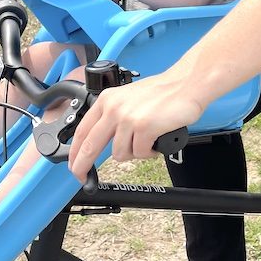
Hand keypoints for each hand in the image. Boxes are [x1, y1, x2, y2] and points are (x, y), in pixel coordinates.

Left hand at [68, 72, 202, 181]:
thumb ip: (112, 116)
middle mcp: (114, 108)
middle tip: (82, 176)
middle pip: (90, 146)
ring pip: (120, 154)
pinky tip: (156, 140)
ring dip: (134, 152)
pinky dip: (149, 152)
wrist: (186, 84)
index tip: (74, 165)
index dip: (75, 152)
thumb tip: (101, 140)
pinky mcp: (144, 128)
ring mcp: (128, 118)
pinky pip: (140, 153)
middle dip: (83, 165)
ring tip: (146, 140)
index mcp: (107, 100)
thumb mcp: (128, 98)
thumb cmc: (162, 92)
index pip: (83, 131)